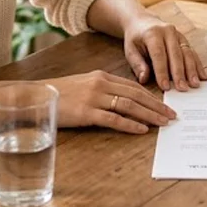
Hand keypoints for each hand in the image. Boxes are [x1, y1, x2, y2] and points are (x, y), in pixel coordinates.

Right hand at [46, 70, 177, 133]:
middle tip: (172, 115)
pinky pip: (113, 119)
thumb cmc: (59, 94)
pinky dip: (130, 124)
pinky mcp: (86, 113)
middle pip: (136, 94)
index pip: (133, 86)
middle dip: (156, 105)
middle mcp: (100, 84)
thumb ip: (103, 89)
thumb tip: (123, 100)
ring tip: (163, 123)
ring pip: (129, 105)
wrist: (35, 96)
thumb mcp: (84, 85)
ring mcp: (94, 98)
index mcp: (101, 76)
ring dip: (149, 115)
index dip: (151, 96)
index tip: (165, 105)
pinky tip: (142, 130)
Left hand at [122, 15, 206, 91]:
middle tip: (183, 89)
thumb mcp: (130, 50)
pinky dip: (197, 65)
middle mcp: (167, 31)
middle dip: (180, 73)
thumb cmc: (135, 39)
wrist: (142, 21)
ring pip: (187, 53)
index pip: (159, 54)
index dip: (162, 71)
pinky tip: (202, 76)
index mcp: (152, 33)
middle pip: (176, 54)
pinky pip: (192, 52)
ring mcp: (178, 34)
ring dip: (192, 70)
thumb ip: (137, 64)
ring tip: (195, 84)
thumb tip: (144, 79)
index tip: (165, 87)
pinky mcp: (184, 39)